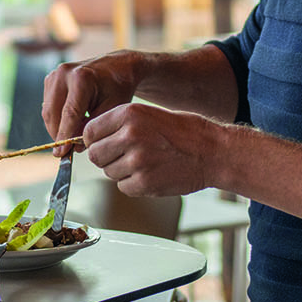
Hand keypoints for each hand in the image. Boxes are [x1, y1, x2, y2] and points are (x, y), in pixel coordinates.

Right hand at [40, 49, 143, 155]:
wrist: (117, 66)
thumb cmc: (118, 88)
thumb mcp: (112, 109)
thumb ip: (92, 128)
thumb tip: (73, 147)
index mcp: (82, 78)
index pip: (69, 114)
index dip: (64, 136)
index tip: (61, 154)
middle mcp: (64, 73)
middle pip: (53, 113)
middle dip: (58, 135)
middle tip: (67, 151)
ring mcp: (55, 74)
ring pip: (47, 111)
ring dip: (56, 128)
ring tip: (71, 137)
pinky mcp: (50, 78)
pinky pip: (48, 105)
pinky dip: (55, 118)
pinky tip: (70, 124)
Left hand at [83, 102, 215, 197]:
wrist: (213, 151)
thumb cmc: (182, 132)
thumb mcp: (147, 114)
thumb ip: (118, 125)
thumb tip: (89, 140)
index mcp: (129, 114)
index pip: (89, 132)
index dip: (94, 140)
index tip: (102, 144)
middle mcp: (130, 135)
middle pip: (95, 154)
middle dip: (105, 157)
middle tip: (123, 156)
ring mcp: (138, 161)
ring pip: (109, 172)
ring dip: (121, 171)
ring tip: (144, 163)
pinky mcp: (145, 183)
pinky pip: (124, 187)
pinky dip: (133, 185)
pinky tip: (151, 174)